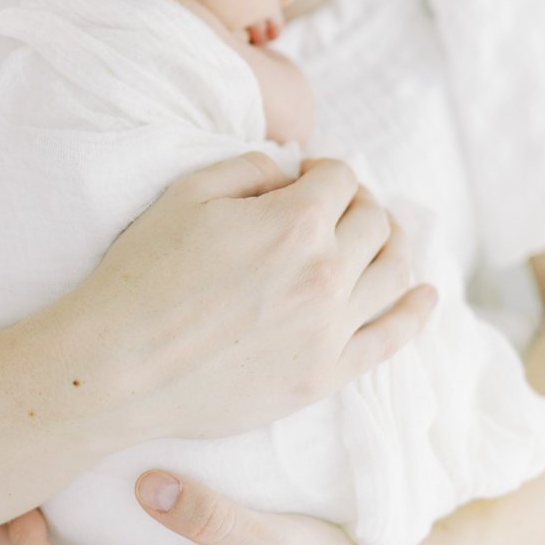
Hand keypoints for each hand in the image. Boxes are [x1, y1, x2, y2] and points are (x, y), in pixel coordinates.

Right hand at [75, 154, 436, 440]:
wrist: (120, 365)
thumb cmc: (143, 273)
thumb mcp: (188, 193)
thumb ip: (250, 169)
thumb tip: (290, 172)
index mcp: (295, 220)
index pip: (341, 177)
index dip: (325, 169)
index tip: (308, 176)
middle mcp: (325, 272)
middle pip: (377, 221)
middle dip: (361, 204)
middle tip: (338, 208)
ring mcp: (330, 329)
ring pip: (395, 272)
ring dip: (391, 246)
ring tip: (376, 241)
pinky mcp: (324, 375)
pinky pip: (392, 338)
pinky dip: (416, 312)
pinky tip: (424, 297)